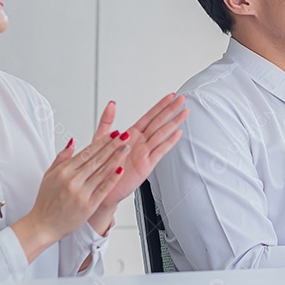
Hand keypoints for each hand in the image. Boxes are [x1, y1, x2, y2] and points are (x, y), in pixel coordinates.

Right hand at [13, 133, 129, 261]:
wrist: (43, 225)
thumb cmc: (46, 201)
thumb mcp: (48, 176)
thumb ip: (61, 157)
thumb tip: (73, 142)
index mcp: (63, 171)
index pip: (86, 152)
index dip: (102, 142)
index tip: (113, 134)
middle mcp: (72, 180)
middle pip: (96, 159)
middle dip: (112, 146)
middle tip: (124, 136)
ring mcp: (81, 193)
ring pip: (102, 172)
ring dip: (116, 158)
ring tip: (126, 148)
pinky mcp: (88, 205)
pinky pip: (103, 189)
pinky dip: (112, 178)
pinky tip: (120, 169)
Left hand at [91, 94, 188, 220]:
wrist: (101, 188)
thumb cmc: (100, 167)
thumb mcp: (100, 139)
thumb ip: (107, 121)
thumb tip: (111, 104)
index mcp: (130, 135)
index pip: (149, 116)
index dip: (160, 105)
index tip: (171, 96)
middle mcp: (140, 142)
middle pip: (159, 122)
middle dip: (171, 110)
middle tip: (183, 100)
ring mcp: (145, 153)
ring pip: (162, 134)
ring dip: (174, 123)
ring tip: (184, 113)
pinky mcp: (146, 165)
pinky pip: (160, 151)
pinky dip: (169, 142)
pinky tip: (178, 134)